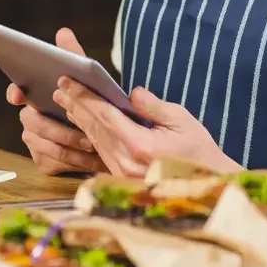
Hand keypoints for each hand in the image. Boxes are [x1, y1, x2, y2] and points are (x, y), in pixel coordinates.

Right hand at [5, 27, 106, 175]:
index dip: (15, 92)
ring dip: (69, 145)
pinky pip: (52, 162)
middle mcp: (30, 119)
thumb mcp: (86, 77)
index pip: (17, 91)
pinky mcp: (44, 162)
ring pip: (44, 144)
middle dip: (57, 126)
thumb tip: (63, 32)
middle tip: (79, 127)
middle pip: (32, 122)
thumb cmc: (92, 101)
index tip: (20, 93)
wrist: (109, 134)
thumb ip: (74, 55)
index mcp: (36, 96)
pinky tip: (91, 160)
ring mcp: (35, 142)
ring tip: (93, 144)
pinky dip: (74, 161)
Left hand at [53, 76, 237, 177]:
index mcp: (140, 147)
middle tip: (60, 86)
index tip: (68, 82)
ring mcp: (121, 174)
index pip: (104, 116)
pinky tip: (82, 122)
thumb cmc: (198, 151)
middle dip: (76, 105)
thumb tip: (132, 93)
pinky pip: (100, 152)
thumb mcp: (181, 120)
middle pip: (94, 127)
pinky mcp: (121, 178)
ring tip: (65, 100)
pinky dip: (90, 134)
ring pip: (94, 140)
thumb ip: (153, 106)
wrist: (206, 185)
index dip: (84, 97)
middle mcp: (125, 163)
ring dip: (78, 118)